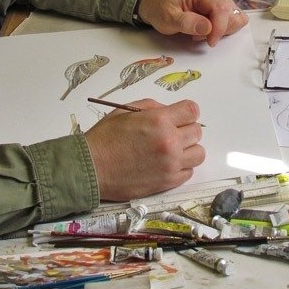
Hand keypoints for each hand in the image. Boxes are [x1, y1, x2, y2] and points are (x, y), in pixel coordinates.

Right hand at [83, 99, 205, 200]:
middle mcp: (170, 141)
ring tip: (170, 151)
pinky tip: (165, 164)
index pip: (192, 111)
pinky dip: (181, 167)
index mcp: (160, 121)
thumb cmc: (104, 139)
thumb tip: (172, 111)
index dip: (186, 113)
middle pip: (197, 131)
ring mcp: (171, 163)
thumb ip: (153, 108)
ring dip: (187, 150)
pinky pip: (189, 172)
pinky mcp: (168, 181)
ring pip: (198, 153)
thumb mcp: (125, 111)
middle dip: (185, 130)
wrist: (89, 168)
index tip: (178, 118)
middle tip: (169, 134)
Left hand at [137, 0, 248, 46]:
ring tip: (201, 31)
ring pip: (235, 17)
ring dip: (222, 29)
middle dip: (218, 30)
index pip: (222, 8)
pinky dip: (224, 27)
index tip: (210, 42)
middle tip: (198, 35)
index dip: (220, 28)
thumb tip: (208, 28)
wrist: (156, 3)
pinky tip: (208, 28)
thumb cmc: (160, 9)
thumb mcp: (167, 18)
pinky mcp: (222, 3)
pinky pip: (234, 18)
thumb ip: (187, 23)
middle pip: (232, 13)